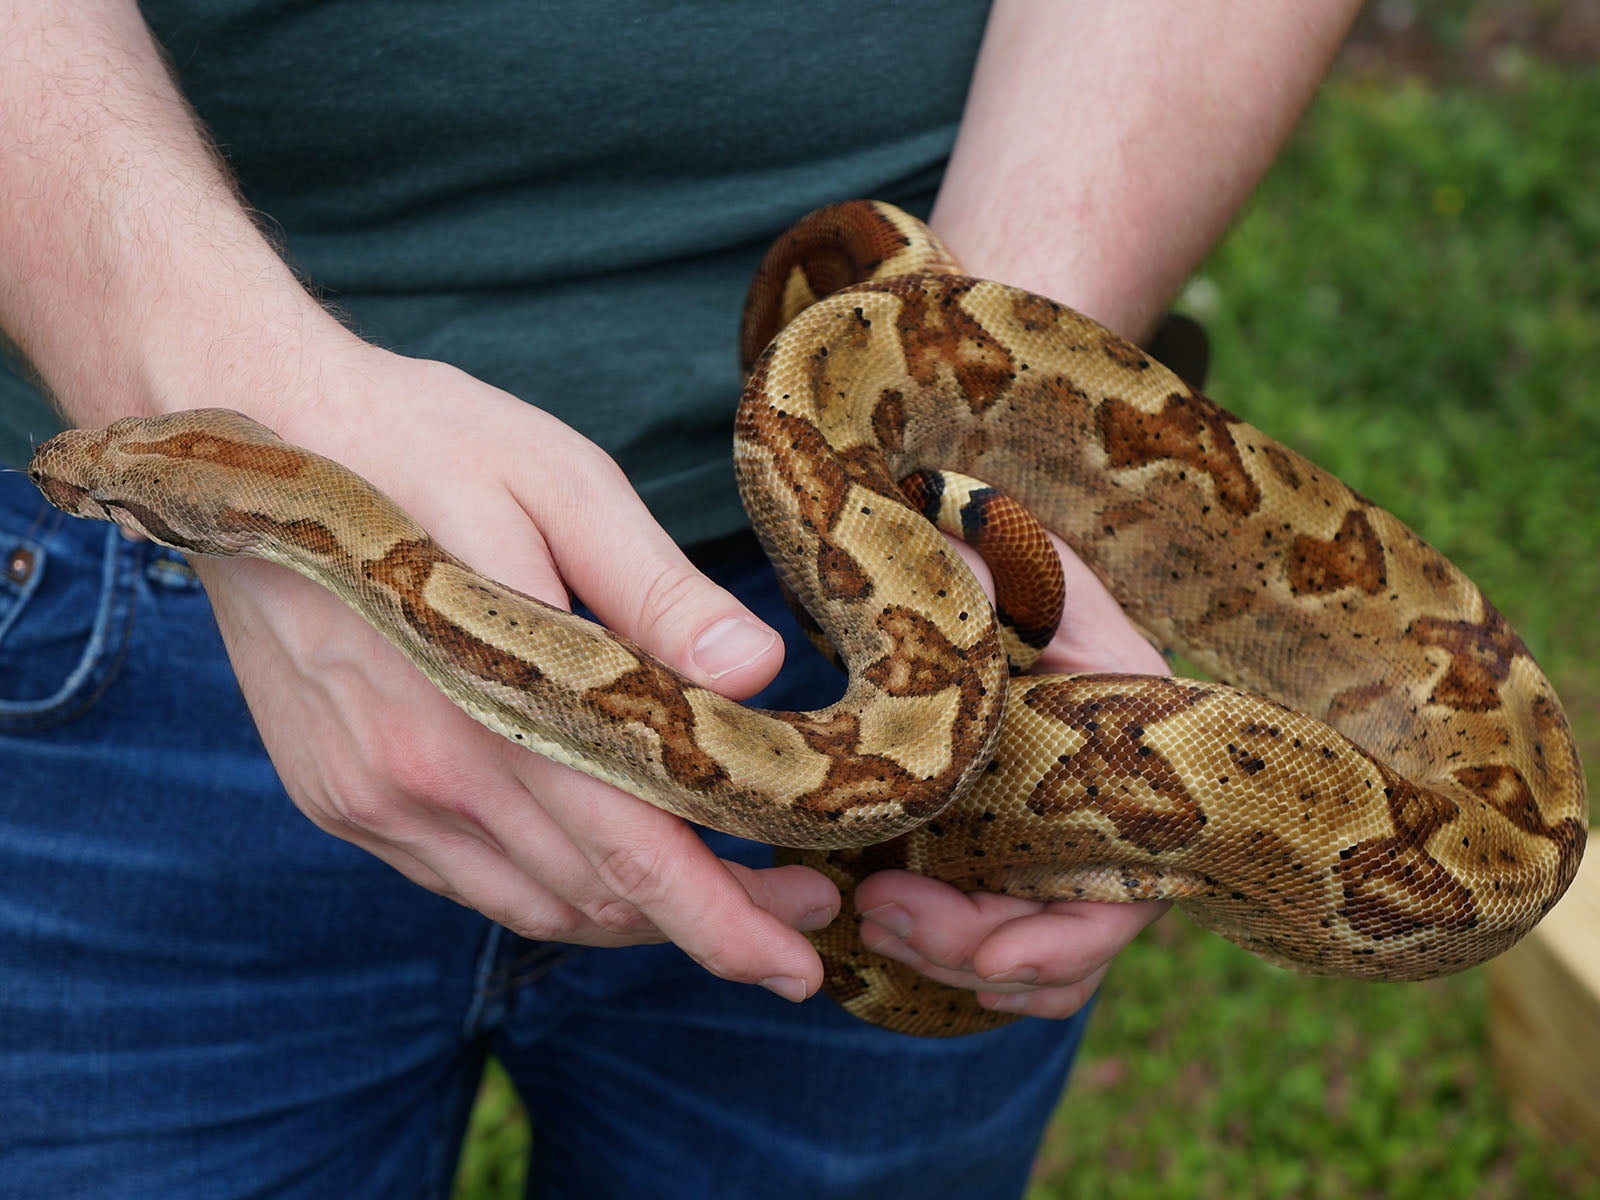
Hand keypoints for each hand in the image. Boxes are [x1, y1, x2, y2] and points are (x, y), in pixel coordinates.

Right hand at [196, 337, 838, 1003]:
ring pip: (534, 905)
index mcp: (494, 699)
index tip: (803, 960)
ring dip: (632, 915)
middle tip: (797, 902)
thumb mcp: (558, 482)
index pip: (634, 858)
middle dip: (708, 921)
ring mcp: (375, 793)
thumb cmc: (422, 440)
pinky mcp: (343, 794)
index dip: (729, 924)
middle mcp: (426, 772)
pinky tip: (602, 854)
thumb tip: (759, 671)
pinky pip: (469, 880)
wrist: (250, 428)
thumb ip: (656, 590)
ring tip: (717, 887)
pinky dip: (552, 889)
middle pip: (595, 898)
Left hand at [854, 534, 1170, 1019]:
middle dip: (972, 950)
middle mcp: (1116, 811)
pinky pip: (1002, 936)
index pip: (1126, 893)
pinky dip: (951, 953)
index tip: (985, 956)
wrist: (979, 581)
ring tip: (870, 918)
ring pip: (1030, 953)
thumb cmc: (1004, 568)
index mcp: (1138, 750)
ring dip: (952, 959)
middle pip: (1068, 940)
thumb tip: (951, 585)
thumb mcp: (1003, 561)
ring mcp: (1065, 839)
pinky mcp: (1015, 852)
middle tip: (877, 915)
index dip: (1062, 943)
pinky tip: (886, 927)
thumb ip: (979, 576)